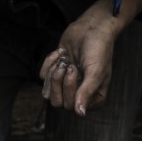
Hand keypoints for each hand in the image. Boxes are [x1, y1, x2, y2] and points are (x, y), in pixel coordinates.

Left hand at [40, 0, 141, 115]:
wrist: (92, 26)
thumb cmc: (98, 49)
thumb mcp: (95, 72)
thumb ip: (86, 93)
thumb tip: (79, 114)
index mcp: (92, 98)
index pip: (71, 108)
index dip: (69, 90)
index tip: (76, 69)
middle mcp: (78, 94)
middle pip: (57, 102)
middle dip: (59, 82)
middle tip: (69, 65)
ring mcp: (65, 84)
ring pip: (47, 93)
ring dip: (53, 74)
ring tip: (64, 60)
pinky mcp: (56, 71)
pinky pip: (43, 76)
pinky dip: (49, 62)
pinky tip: (61, 52)